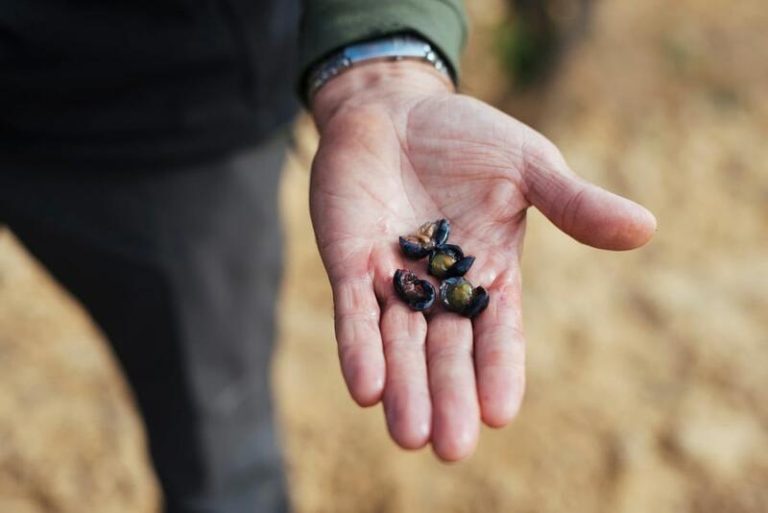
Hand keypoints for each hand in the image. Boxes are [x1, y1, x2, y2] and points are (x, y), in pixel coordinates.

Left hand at [309, 61, 654, 460]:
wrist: (394, 109)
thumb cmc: (467, 137)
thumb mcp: (528, 166)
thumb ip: (574, 203)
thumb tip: (647, 227)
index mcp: (490, 272)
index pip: (497, 332)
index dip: (499, 370)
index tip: (501, 413)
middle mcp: (441, 288)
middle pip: (446, 351)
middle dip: (448, 397)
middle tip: (451, 447)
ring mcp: (393, 278)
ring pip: (398, 344)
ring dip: (403, 387)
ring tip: (408, 435)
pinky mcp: (350, 264)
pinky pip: (355, 313)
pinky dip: (359, 348)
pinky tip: (366, 388)